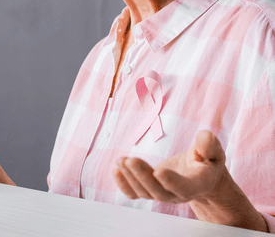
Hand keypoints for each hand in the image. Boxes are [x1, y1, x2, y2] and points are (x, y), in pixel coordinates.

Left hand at [114, 130, 265, 230]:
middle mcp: (179, 194)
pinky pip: (135, 193)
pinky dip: (124, 185)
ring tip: (120, 160)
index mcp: (197, 184)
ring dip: (130, 177)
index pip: (184, 188)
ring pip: (145, 192)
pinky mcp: (151, 190)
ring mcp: (163, 194)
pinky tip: (116, 171)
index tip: (159, 171)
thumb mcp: (214, 152)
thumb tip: (205, 135)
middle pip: (159, 192)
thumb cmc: (208, 160)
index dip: (172, 182)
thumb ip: (209, 145)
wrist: (201, 176)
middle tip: (130, 160)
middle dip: (143, 177)